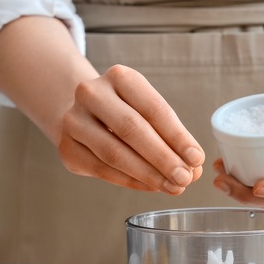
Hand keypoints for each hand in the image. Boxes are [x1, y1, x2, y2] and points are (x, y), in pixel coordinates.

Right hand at [59, 65, 204, 194]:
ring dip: (148, 174)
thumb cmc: (126, 112)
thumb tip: (193, 169)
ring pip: (115, 153)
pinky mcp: (67, 148)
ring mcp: (74, 120)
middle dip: (163, 158)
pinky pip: (102, 169)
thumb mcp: (149, 111)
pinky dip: (130, 182)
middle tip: (185, 178)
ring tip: (173, 187)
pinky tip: (151, 187)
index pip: (153, 108)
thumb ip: (171, 137)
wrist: (83, 114)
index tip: (196, 158)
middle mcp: (92, 93)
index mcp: (119, 77)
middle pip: (132, 129)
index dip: (177, 136)